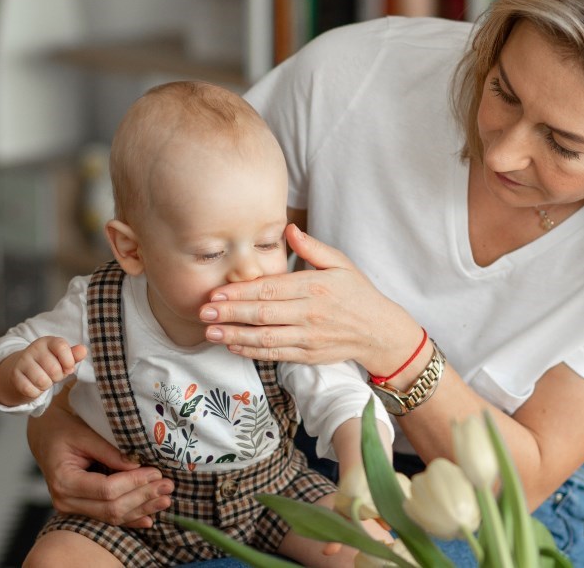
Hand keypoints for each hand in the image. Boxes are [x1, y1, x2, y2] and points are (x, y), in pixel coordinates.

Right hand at [12, 336, 86, 399]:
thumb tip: (83, 350)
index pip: (62, 347)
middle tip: (53, 375)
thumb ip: (74, 355)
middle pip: (54, 369)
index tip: (68, 367)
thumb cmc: (49, 365)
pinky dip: (35, 392)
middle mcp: (34, 348)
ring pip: (42, 381)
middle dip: (57, 377)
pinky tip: (33, 385)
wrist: (24, 372)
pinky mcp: (14, 375)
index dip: (69, 361)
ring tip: (43, 379)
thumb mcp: (63, 359)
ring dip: (46, 386)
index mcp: (48, 341)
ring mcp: (22, 361)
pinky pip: (30, 390)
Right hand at [27, 389, 172, 527]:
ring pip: (112, 516)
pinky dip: (130, 518)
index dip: (134, 483)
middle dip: (143, 497)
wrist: (45, 436)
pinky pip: (107, 517)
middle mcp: (65, 499)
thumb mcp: (85, 433)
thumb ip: (110, 451)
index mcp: (64, 479)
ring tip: (165, 499)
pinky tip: (148, 518)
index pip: (106, 489)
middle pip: (111, 507)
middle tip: (168, 486)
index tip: (156, 472)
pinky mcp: (81, 508)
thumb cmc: (63, 429)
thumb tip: (137, 465)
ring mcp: (72, 508)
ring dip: (141, 509)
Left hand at [199, 224, 421, 374]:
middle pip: (263, 314)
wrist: (380, 331)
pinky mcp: (309, 355)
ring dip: (235, 335)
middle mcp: (310, 313)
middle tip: (203, 311)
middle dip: (230, 313)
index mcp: (315, 287)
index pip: (271, 289)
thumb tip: (288, 229)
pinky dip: (252, 352)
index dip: (241, 292)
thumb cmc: (358, 294)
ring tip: (210, 332)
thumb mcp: (340, 263)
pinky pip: (275, 354)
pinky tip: (233, 346)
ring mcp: (309, 337)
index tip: (217, 293)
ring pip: (265, 338)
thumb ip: (312, 247)